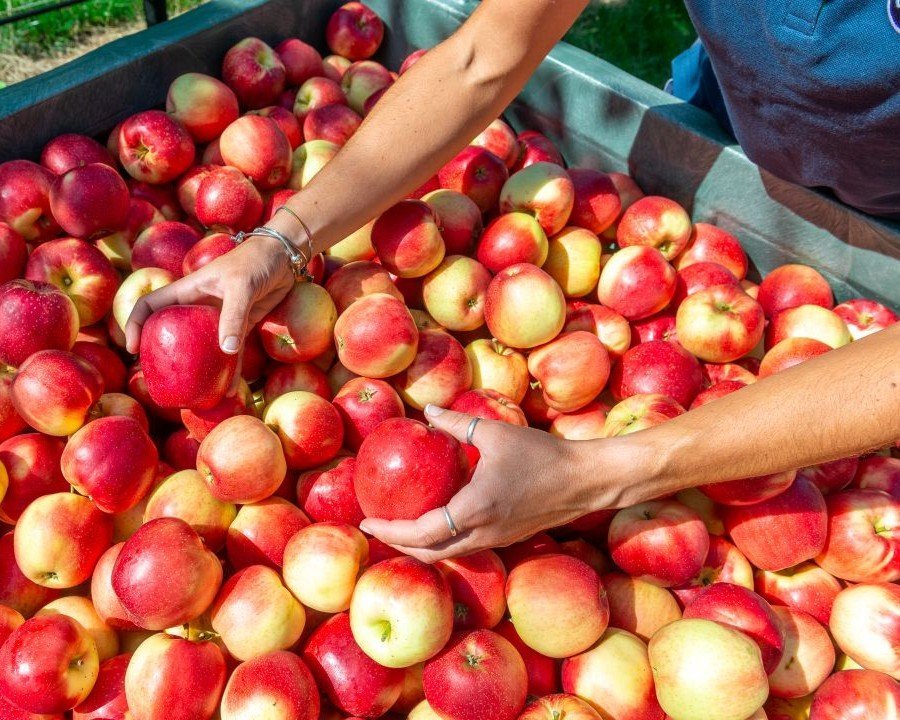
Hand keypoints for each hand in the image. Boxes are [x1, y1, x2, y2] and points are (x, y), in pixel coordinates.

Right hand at [124, 234, 294, 391]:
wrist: (284, 256)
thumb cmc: (256, 262)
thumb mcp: (241, 286)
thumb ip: (233, 316)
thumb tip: (226, 350)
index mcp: (188, 290)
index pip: (150, 305)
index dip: (135, 324)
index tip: (133, 349)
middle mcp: (199, 305)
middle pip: (172, 331)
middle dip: (165, 354)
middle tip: (163, 377)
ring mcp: (220, 317)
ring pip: (202, 346)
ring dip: (199, 367)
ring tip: (195, 392)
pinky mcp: (241, 325)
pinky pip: (231, 351)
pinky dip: (231, 368)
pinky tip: (230, 388)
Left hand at [360, 404, 643, 561]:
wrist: (586, 481)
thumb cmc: (541, 454)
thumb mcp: (494, 433)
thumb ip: (455, 424)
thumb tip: (424, 411)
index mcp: (474, 510)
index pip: (421, 532)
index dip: (391, 531)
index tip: (367, 522)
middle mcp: (482, 533)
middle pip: (430, 554)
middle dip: (399, 545)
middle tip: (376, 529)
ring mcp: (496, 540)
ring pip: (448, 554)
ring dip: (420, 546)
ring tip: (399, 528)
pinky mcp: (507, 537)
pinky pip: (465, 546)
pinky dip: (442, 541)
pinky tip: (436, 521)